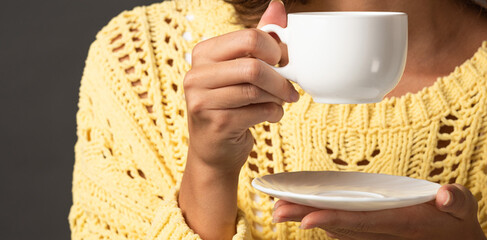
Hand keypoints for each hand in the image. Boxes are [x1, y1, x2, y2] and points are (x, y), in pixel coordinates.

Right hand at [184, 0, 294, 172]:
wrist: (214, 150)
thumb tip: (278, 6)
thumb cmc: (230, 105)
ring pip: (257, 90)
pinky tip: (271, 115)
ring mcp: (202, 100)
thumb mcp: (240, 68)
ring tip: (281, 101)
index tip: (282, 62)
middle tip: (290, 87)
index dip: (274, 49)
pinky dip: (273, 113)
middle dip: (280, 77)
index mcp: (203, 53)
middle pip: (253, 66)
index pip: (248, 38)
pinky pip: (258, 112)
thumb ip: (258, 39)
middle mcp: (196, 75)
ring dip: (278, 97)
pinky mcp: (215, 124)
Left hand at [272, 184, 486, 239]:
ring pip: (336, 228)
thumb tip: (447, 195)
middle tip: (277, 209)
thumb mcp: (464, 210)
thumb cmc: (458, 224)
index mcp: (402, 224)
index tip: (306, 218)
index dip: (332, 219)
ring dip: (307, 218)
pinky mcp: (373, 233)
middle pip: (339, 225)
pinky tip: (302, 213)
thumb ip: (457, 201)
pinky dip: (322, 220)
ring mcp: (376, 236)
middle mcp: (383, 233)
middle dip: (307, 217)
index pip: (361, 221)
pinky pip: (343, 228)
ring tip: (279, 209)